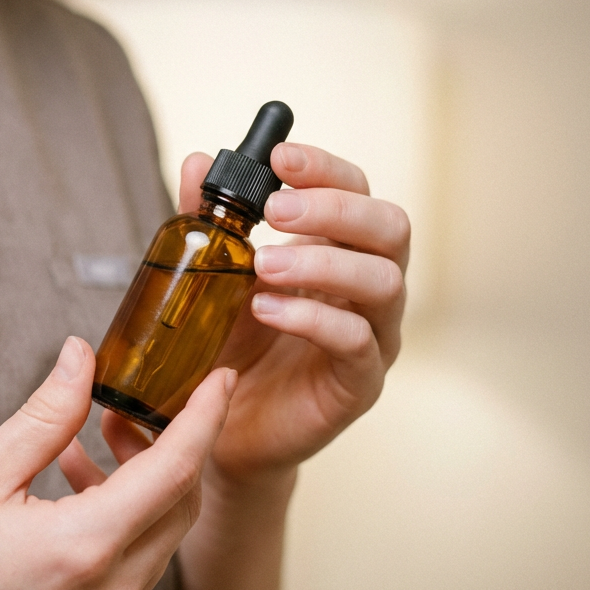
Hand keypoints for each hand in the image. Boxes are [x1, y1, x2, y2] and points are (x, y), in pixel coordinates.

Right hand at [0, 338, 236, 589]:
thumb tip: (82, 356)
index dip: (204, 417)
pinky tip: (76, 489)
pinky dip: (125, 522)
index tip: (220, 378)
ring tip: (95, 440)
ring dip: (146, 485)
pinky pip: (133, 570)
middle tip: (136, 406)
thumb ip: (46, 413)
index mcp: (82, 549)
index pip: (175, 470)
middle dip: (174, 447)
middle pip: (180, 505)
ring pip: (160, 539)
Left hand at [176, 143, 409, 478]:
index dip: (327, 169)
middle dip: (334, 209)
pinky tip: (265, 309)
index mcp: (341, 251)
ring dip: (322, 262)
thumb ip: (212, 221)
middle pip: (390, 227)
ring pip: (383, 281)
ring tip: (263, 265)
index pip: (358, 192)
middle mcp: (369, 288)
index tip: (280, 158)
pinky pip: (355, 341)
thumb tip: (198, 162)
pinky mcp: (359, 383)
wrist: (224, 430)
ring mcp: (373, 336)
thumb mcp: (217, 277)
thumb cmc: (232, 347)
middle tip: (276, 209)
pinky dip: (311, 318)